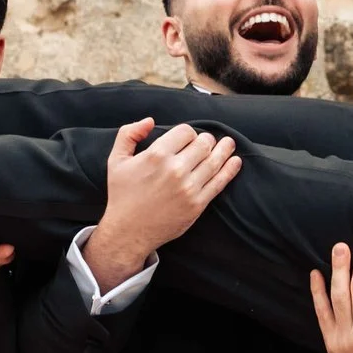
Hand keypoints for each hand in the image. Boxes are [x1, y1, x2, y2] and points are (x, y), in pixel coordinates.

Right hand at [81, 119, 241, 292]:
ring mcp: (188, 188)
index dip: (188, 133)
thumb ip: (129, 134)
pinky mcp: (197, 204)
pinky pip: (219, 183)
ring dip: (224, 150)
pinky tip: (235, 162)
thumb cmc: (122, 195)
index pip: (186, 132)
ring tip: (229, 144)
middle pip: (203, 144)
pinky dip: (230, 170)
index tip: (187, 139)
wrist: (128, 231)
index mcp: (157, 155)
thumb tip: (150, 121)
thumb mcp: (116, 160)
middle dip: (206, 140)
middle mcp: (175, 169)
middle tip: (207, 142)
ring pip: (214, 161)